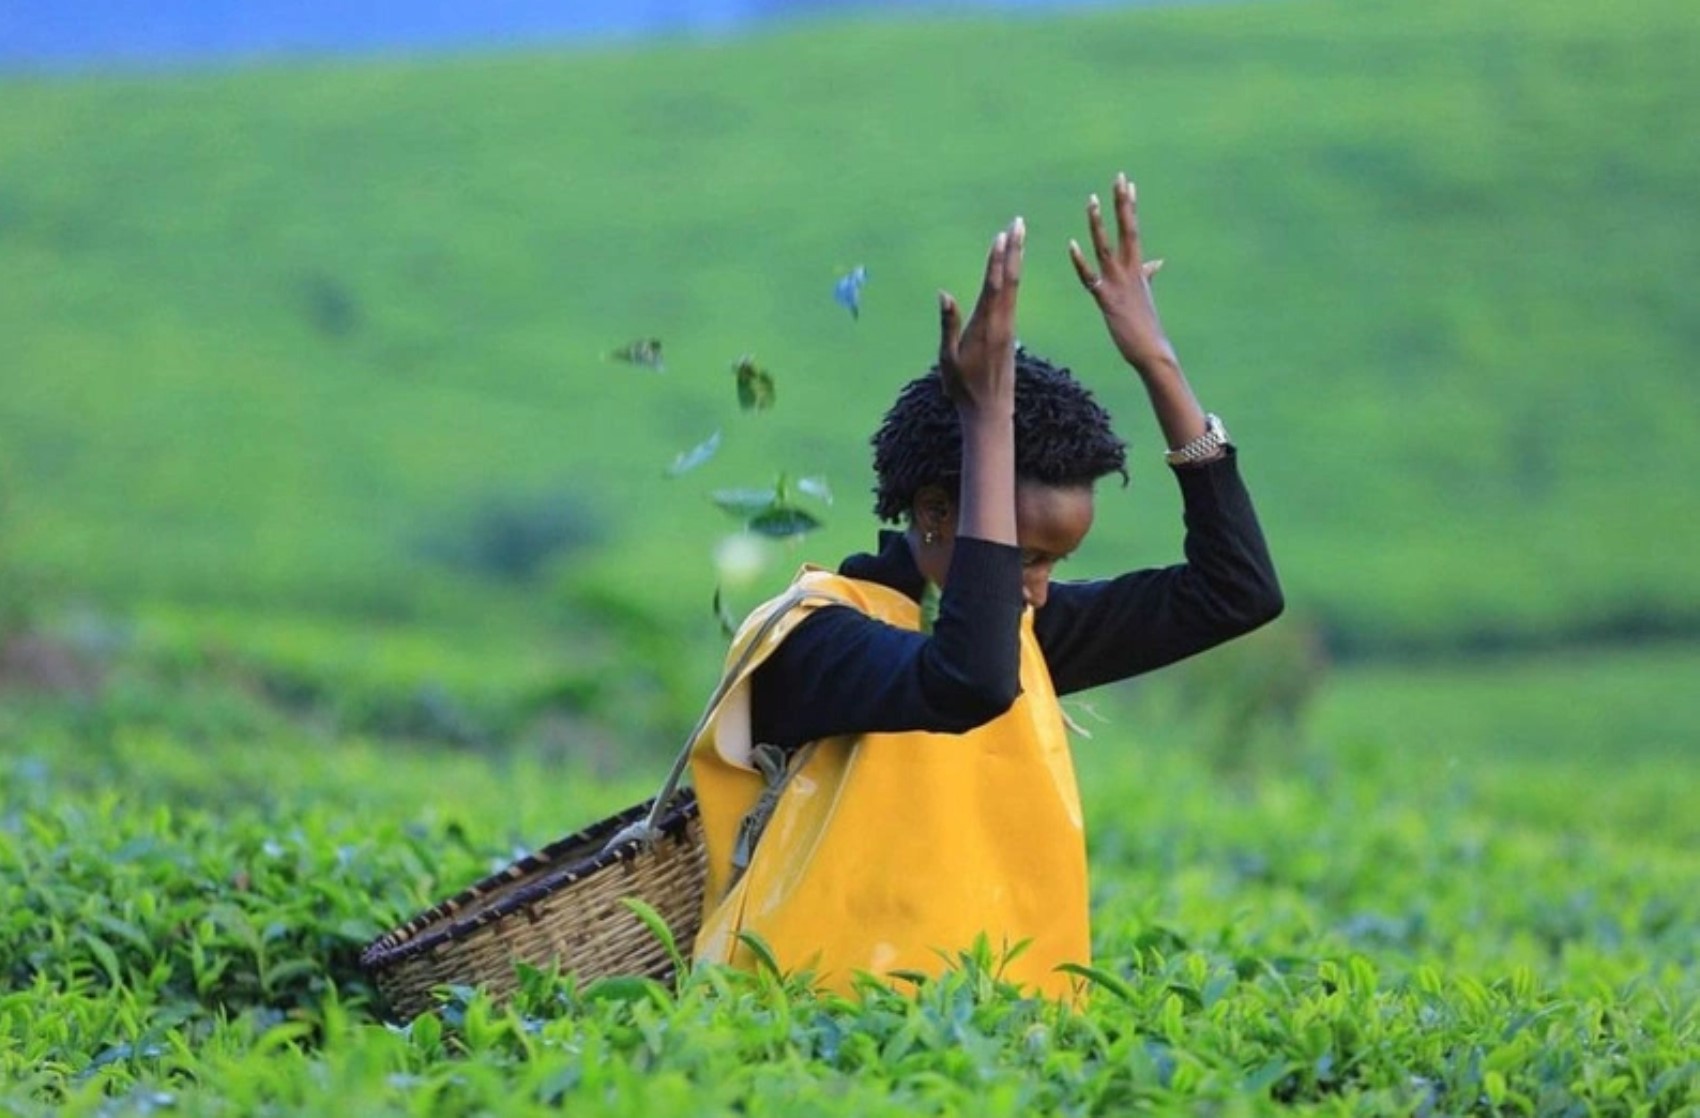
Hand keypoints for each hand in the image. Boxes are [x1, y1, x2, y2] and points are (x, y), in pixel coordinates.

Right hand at [939, 217, 1024, 416]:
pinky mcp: (1009, 332)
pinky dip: (1011, 278)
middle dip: (1014, 249)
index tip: (1002, 235)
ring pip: (1013, 286)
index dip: (998, 259)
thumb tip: (944, 293)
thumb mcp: (948, 358)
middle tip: (1019, 222)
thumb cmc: (963, 388)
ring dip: (1015, 259)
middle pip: (1010, 279)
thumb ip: (948, 325)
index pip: (994, 286)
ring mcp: (1008, 327)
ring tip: (1018, 236)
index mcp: (986, 326)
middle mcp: (1002, 323)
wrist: (990, 411)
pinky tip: (1013, 268)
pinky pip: (1012, 298)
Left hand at [1069, 173, 1174, 372]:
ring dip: (1098, 223)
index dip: (1130, 206)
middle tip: (1119, 177)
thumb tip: (1157, 261)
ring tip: (1092, 200)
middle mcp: (1130, 270)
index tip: (1127, 183)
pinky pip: (1089, 276)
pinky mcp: (1106, 298)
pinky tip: (1071, 245)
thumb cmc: (1146, 324)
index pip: (1133, 229)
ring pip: (1106, 246)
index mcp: (1137, 267)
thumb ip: (1148, 274)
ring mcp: (1118, 283)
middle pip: (1126, 229)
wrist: (1151, 350)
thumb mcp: (1146, 293)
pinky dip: (1080, 261)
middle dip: (1122, 203)